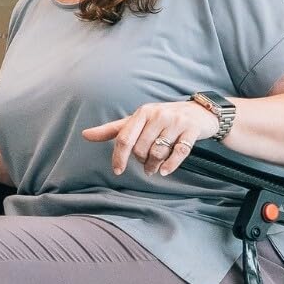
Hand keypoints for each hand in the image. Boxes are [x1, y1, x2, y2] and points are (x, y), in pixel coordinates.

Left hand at [83, 98, 222, 175]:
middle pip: (141, 148)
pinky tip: (164, 171)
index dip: (119, 157)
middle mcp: (158, 115)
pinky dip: (170, 165)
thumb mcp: (138, 121)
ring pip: (158, 151)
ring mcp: (176, 122)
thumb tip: (84, 135)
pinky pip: (179, 152)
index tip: (118, 171)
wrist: (199, 112)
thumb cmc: (162, 118)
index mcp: (142, 113)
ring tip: (153, 168)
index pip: (124, 138)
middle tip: (144, 164)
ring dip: (154, 165)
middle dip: (140, 161)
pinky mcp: (192, 130)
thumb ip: (113, 130)